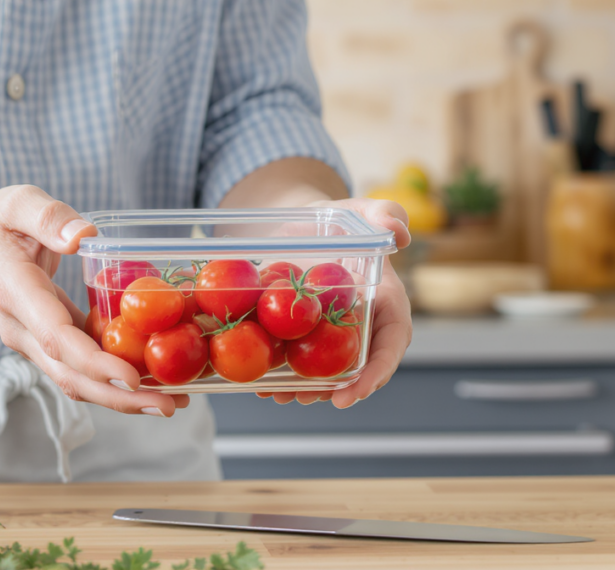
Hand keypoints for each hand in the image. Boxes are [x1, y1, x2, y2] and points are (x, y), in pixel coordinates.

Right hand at [0, 185, 188, 416]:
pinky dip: (112, 379)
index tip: (132, 377)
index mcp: (15, 293)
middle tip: (169, 405)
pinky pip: (79, 368)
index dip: (94, 362)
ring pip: (75, 381)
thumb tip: (84, 236)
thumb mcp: (17, 203)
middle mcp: (22, 329)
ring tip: (172, 401)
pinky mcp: (46, 344)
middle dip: (119, 397)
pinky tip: (151, 380)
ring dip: (121, 398)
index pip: (55, 337)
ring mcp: (32, 343)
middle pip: (70, 375)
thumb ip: (49, 216)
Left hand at [256, 198, 412, 407]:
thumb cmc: (340, 218)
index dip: (377, 371)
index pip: (391, 343)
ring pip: (327, 370)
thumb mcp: (360, 210)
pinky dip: (283, 374)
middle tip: (311, 399)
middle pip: (359, 367)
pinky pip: (298, 359)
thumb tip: (401, 234)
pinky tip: (262, 385)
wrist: (304, 225)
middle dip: (338, 390)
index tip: (354, 392)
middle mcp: (363, 325)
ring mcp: (333, 334)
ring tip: (282, 396)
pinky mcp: (305, 334)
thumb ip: (385, 213)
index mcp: (386, 302)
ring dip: (307, 390)